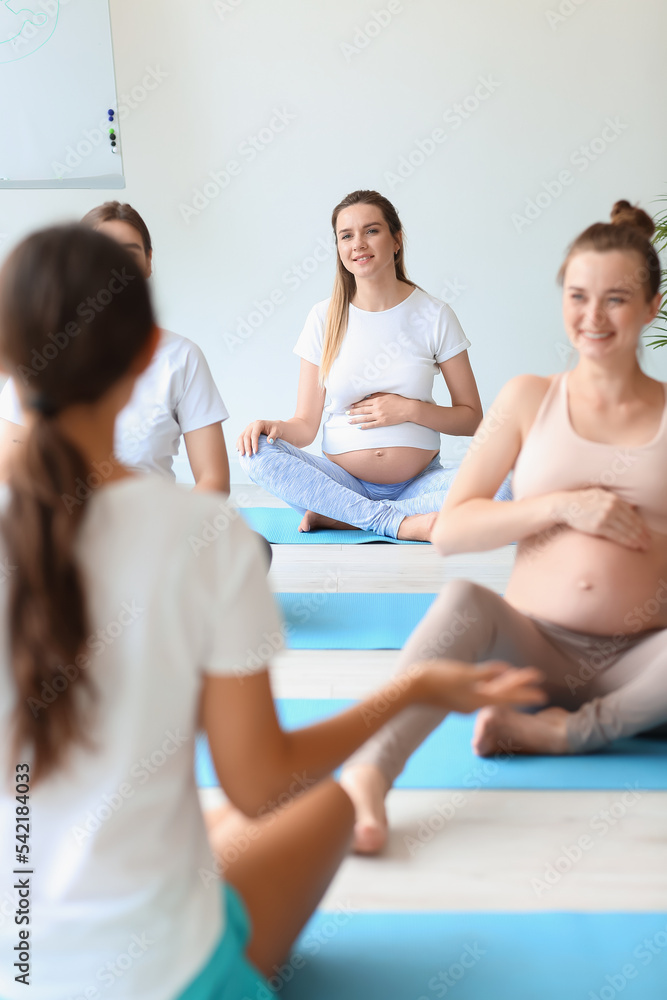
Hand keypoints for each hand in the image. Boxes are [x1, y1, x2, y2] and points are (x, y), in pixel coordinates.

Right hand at [236, 420, 282, 456]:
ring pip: (241, 437)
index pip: (254, 434)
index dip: (254, 443)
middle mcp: (252, 425)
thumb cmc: (277, 429)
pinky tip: (238, 450)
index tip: (255, 452)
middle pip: (246, 436)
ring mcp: (248, 429)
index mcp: (259, 424)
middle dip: (247, 446)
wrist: (274, 427)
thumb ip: (273, 435)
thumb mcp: (277, 431)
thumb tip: (269, 441)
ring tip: (242, 455)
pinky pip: (240, 438)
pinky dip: (239, 444)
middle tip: (249, 455)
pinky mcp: (246, 432)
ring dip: (241, 446)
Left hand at [346, 392, 412, 428]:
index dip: (356, 404)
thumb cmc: (399, 400)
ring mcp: (379, 415)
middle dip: (353, 411)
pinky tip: (359, 427)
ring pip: (364, 418)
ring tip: (348, 421)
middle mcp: (376, 407)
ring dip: (356, 419)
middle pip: (362, 410)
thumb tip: (368, 396)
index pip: (364, 402)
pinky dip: (365, 426)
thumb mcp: (388, 394)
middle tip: (346, 413)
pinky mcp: (383, 422)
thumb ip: (378, 394)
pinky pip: (372, 425)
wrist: (408, 408)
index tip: (350, 406)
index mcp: (377, 400)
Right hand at [417, 660, 545, 713]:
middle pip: (502, 694)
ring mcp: (465, 702)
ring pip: (492, 692)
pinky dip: (492, 685)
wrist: (410, 689)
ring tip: (520, 678)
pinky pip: (481, 691)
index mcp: (476, 700)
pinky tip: (495, 679)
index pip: (507, 695)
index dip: (525, 692)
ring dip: (507, 686)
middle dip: (519, 688)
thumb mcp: (463, 674)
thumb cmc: (435, 678)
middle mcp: (473, 704)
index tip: (542, 694)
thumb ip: (486, 673)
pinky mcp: (457, 697)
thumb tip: (506, 670)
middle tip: (539, 686)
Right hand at [559, 488, 650, 550]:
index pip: (632, 514)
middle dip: (642, 534)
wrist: (566, 505)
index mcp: (613, 499)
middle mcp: (611, 507)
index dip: (642, 525)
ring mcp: (604, 516)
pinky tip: (633, 545)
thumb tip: (633, 506)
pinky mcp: (597, 526)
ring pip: (626, 530)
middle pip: (632, 523)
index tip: (647, 534)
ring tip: (643, 546)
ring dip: (637, 539)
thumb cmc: (582, 501)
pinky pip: (616, 535)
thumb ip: (616, 500)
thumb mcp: (601, 495)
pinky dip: (626, 541)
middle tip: (648, 543)